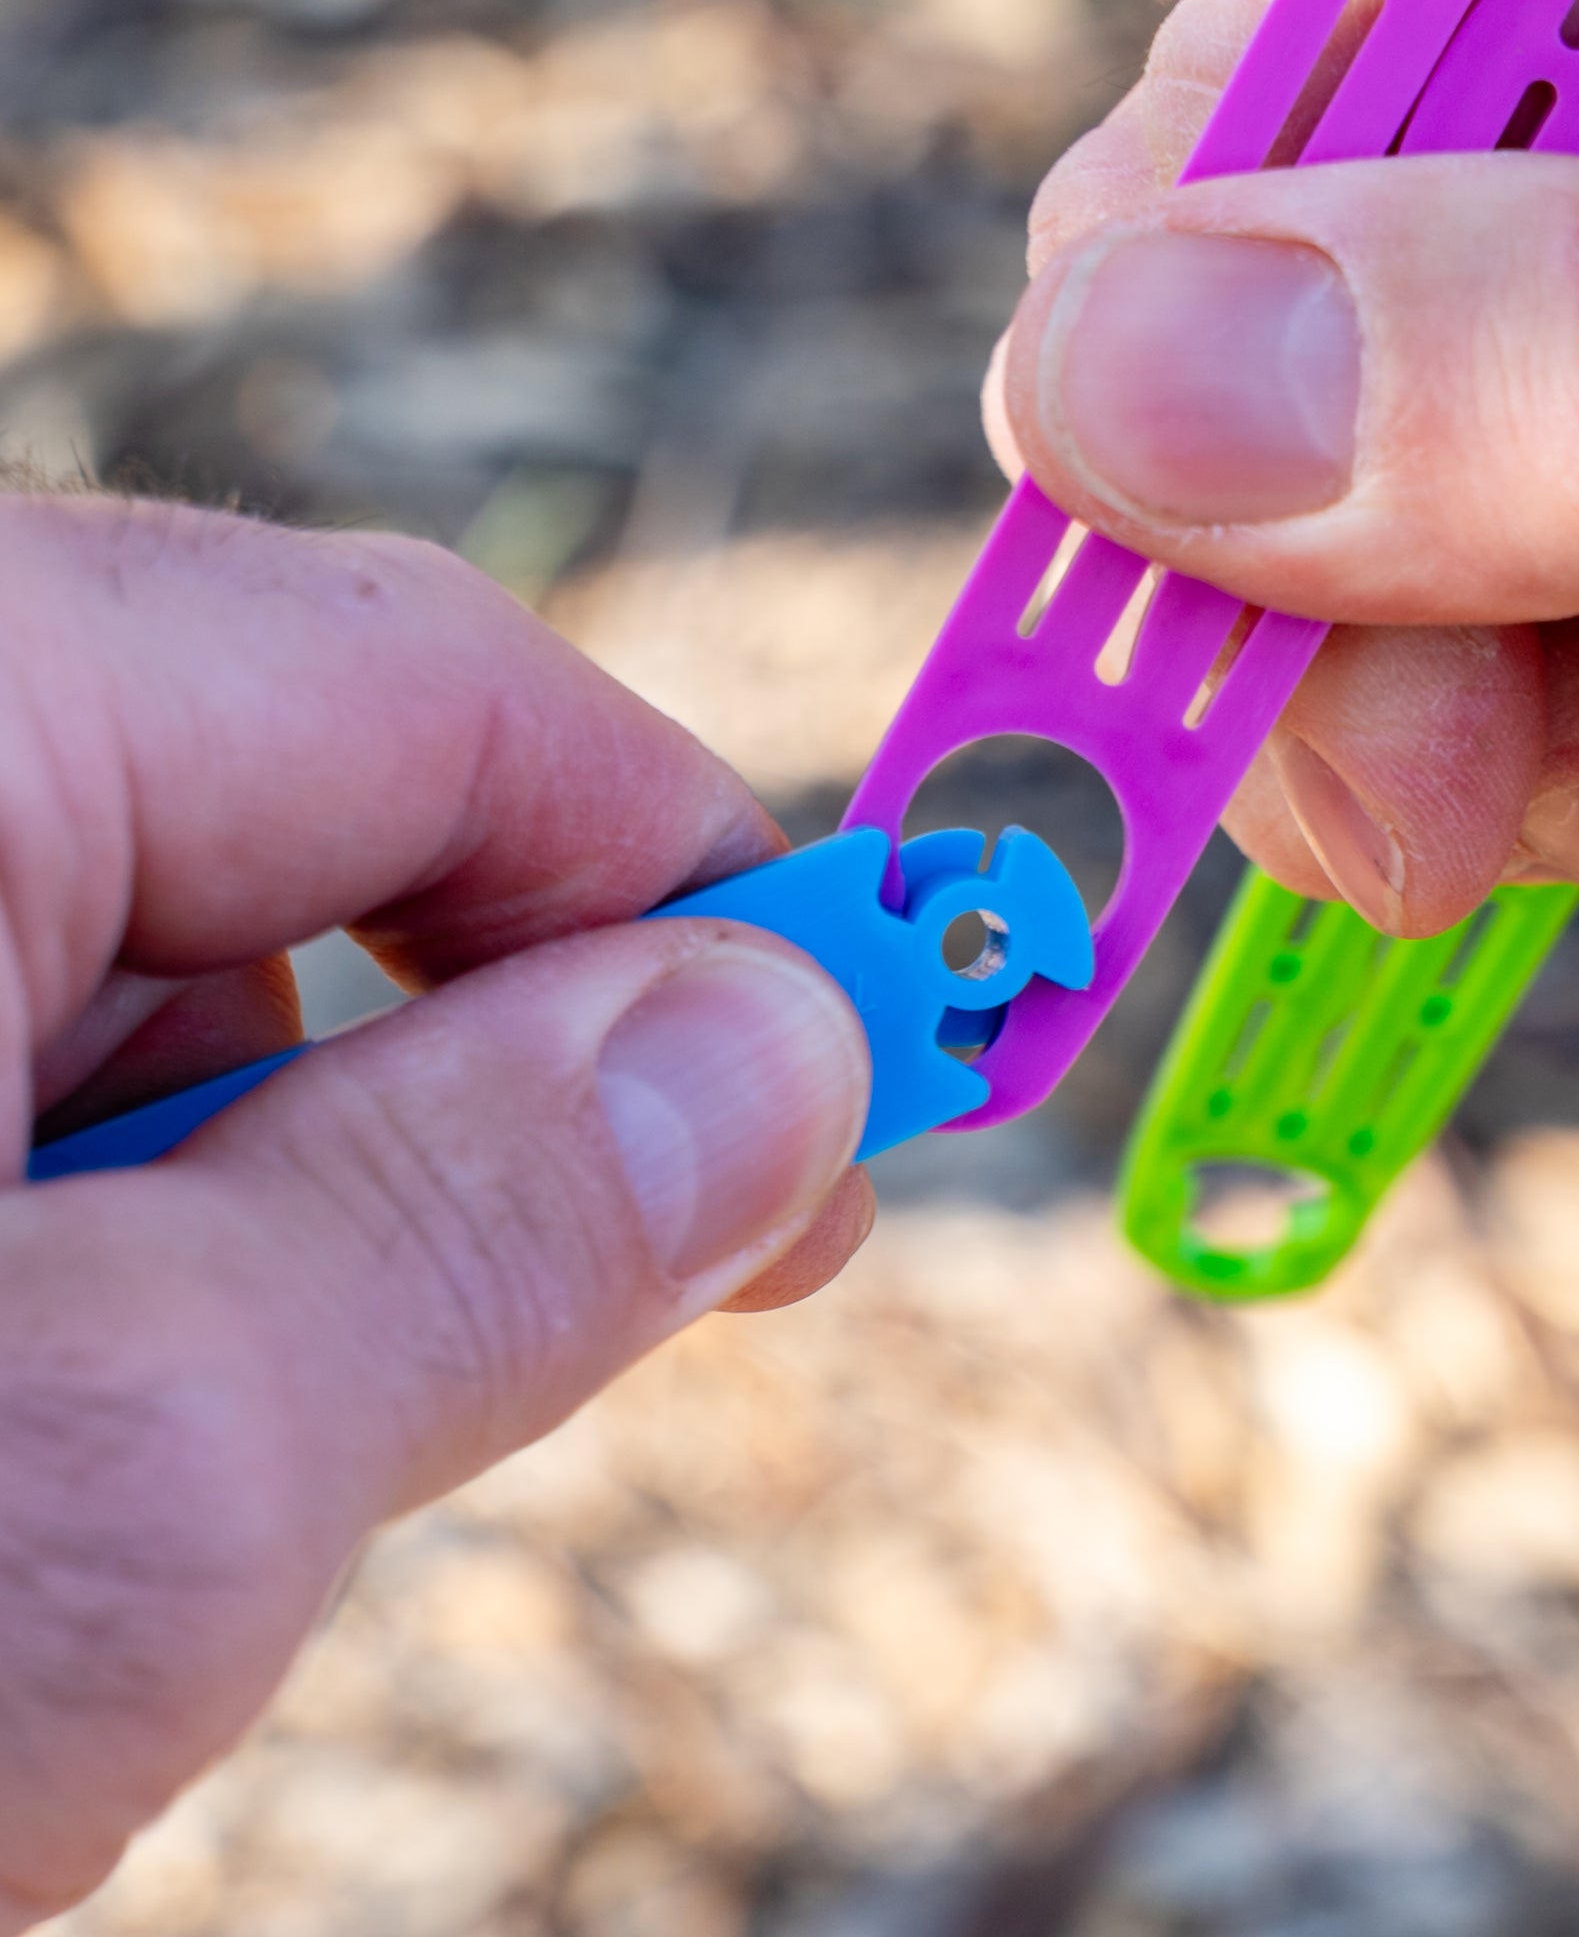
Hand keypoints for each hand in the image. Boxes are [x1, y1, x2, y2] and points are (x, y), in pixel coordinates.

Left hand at [0, 497, 870, 1926]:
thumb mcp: (68, 1513)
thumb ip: (475, 1234)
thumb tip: (780, 1052)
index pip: (432, 685)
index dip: (701, 872)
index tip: (873, 1061)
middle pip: (273, 821)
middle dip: (481, 1068)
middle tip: (625, 1299)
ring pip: (106, 971)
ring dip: (246, 1207)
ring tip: (169, 1489)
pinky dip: (62, 1257)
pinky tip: (11, 1463)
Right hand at [991, 0, 1578, 1151]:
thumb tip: (1110, 367)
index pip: (1376, 5)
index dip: (1216, 233)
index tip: (1191, 497)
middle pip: (1261, 280)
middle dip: (1294, 564)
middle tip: (1448, 758)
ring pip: (1267, 515)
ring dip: (1383, 723)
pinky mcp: (1568, 598)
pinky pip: (1355, 668)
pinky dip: (1454, 794)